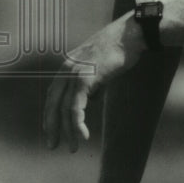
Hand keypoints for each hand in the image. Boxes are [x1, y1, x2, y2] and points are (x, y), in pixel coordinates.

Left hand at [44, 14, 145, 150]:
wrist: (132, 34)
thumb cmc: (122, 48)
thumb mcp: (103, 67)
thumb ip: (94, 83)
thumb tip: (91, 100)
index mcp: (68, 65)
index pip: (54, 94)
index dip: (51, 113)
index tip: (52, 130)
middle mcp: (66, 69)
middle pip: (53, 103)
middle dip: (52, 126)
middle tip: (52, 146)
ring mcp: (74, 73)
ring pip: (65, 109)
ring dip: (68, 131)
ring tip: (73, 148)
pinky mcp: (85, 78)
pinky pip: (76, 106)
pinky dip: (77, 123)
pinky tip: (82, 136)